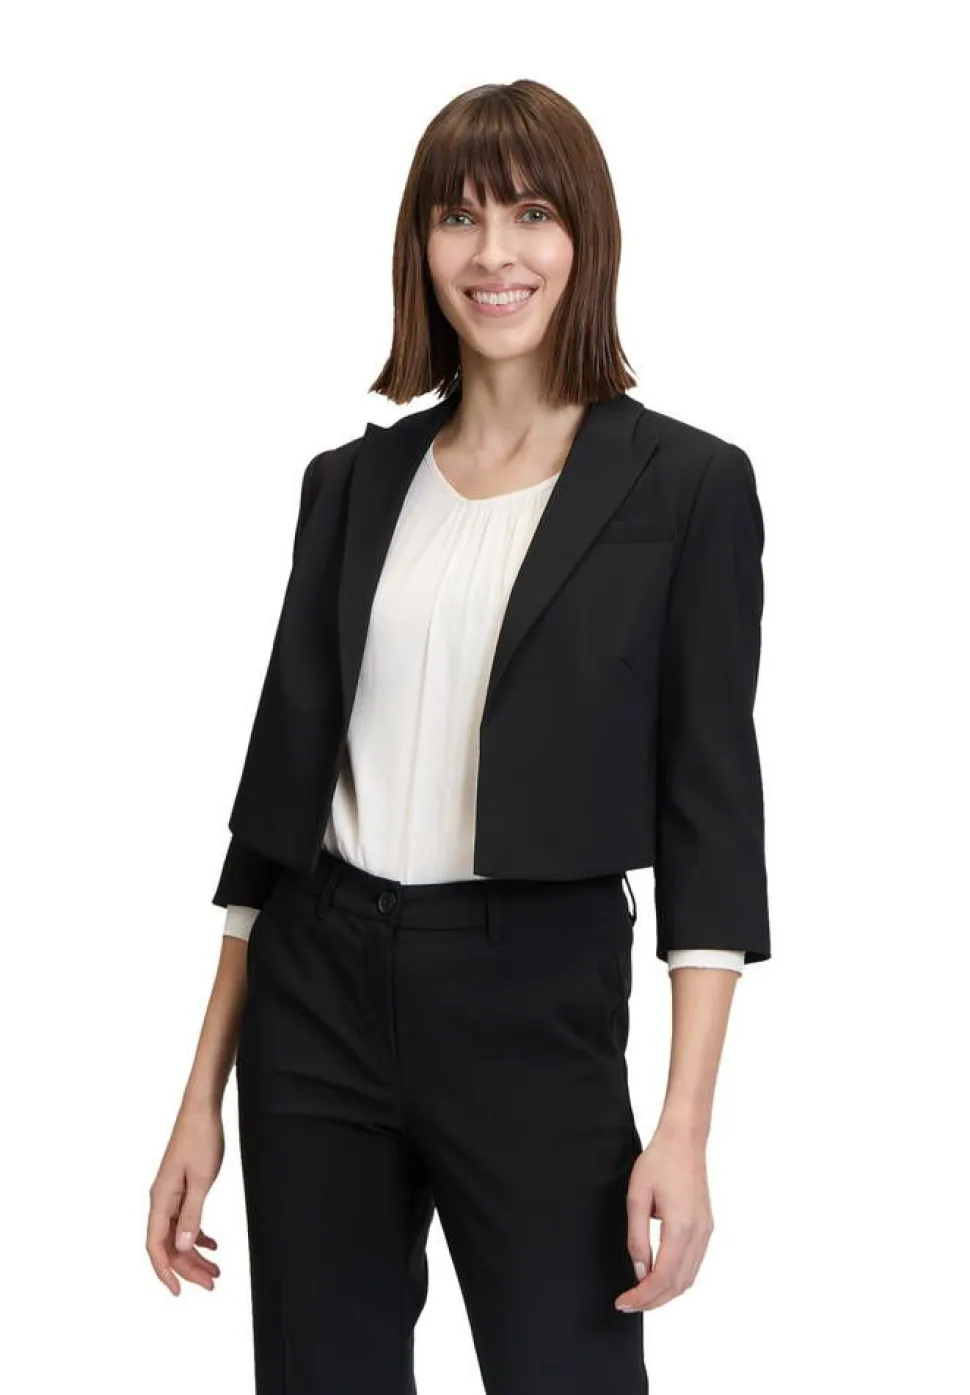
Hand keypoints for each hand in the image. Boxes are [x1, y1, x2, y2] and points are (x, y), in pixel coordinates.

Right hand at [146, 1101, 224, 1295]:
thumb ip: (192, 1214)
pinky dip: (197, 1234)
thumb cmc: (201, 1139)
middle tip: (212, 1283)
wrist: (202, 1110)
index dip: (165, 1272)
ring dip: (194, 1254)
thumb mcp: (202, 1180)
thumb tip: (181, 1248)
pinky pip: (184, 1220)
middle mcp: (160, 1200)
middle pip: (168, 1245)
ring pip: (177, 1235)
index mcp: (160, 1199)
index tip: (178, 1292)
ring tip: (216, 1270)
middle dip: (188, 1267)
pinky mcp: (181, 1188)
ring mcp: (170, 1194)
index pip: (156, 1246)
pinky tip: (212, 1244)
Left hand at [614, 1128, 713, 1311]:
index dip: (642, 1296)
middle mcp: (698, 1234)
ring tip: (641, 1296)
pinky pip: (693, 1264)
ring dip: (665, 1293)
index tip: (623, 1302)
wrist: (684, 1140)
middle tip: (628, 1304)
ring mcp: (706, 1232)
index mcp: (681, 1227)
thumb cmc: (658, 1162)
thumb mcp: (637, 1197)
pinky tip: (659, 1278)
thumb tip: (639, 1272)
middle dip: (652, 1300)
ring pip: (688, 1278)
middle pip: (678, 1285)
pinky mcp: (706, 1227)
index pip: (663, 1278)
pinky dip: (677, 1279)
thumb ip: (637, 1238)